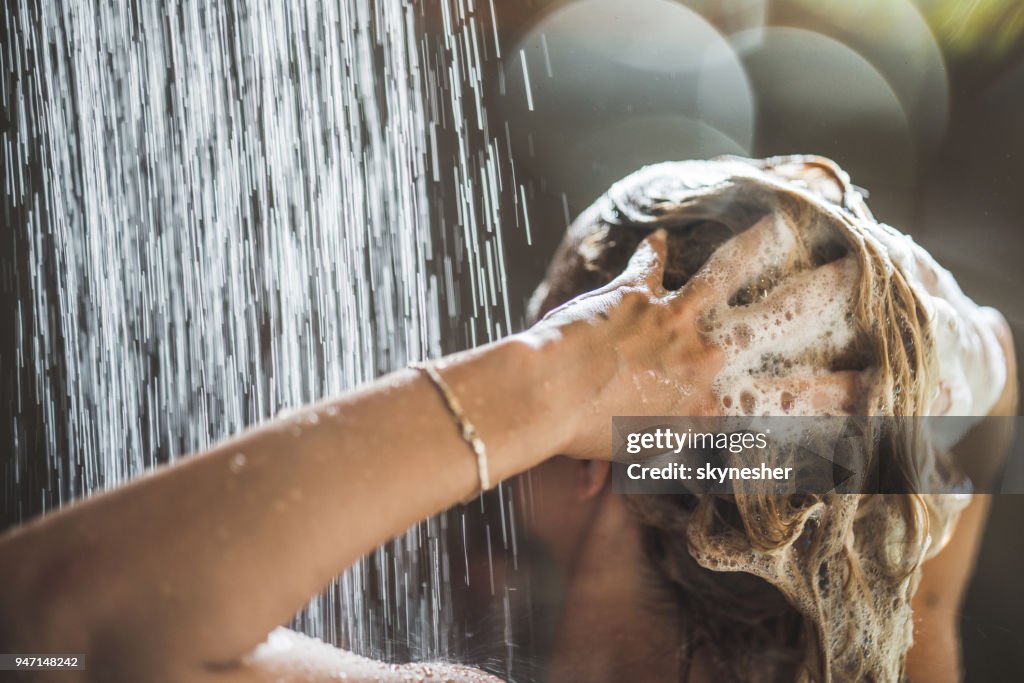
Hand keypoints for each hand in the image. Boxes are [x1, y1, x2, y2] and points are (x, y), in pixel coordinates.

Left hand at [527, 217, 869, 459]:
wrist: (547, 400)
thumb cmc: (592, 440)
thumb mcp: (650, 459)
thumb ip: (681, 455)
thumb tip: (706, 469)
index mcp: (715, 404)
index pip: (793, 401)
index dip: (842, 393)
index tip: (877, 384)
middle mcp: (706, 356)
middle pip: (779, 320)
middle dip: (821, 296)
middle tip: (853, 273)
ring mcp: (675, 319)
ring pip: (729, 272)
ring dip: (757, 246)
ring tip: (783, 222)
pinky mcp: (637, 294)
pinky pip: (650, 264)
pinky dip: (651, 252)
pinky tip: (658, 235)